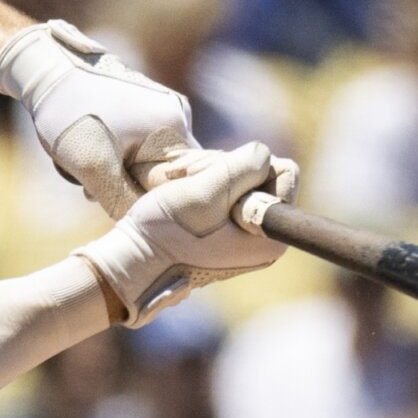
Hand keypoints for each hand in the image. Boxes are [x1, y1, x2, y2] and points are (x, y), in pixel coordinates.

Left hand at [0, 20, 196, 217]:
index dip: (151, 202)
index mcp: (174, 127)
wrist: (46, 70)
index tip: (117, 204)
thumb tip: (144, 226)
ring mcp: (161, 108)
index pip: (181, 184)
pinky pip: (140, 145)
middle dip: (129, 187)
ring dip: (119, 173)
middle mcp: (178, 115)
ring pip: (148, 161)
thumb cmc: (70, 116)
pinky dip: (116, 156)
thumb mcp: (94, 167)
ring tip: (86, 171)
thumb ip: (123, 201)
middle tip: (93, 189)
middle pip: (165, 174)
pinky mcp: (144, 105)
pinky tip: (90, 153)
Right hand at [75, 143, 297, 324]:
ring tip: (179, 181)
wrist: (132, 264)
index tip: (214, 179)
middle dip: (226, 168)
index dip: (249, 165)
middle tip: (189, 176)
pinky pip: (225, 194)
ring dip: (209, 172)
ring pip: (241, 180)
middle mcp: (265, 239)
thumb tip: (265, 153)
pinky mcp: (226, 233)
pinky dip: (204, 184)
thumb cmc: (166, 233)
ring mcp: (245, 237)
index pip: (285, 172)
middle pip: (262, 175)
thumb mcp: (206, 193)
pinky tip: (181, 188)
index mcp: (272, 235)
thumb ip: (242, 167)